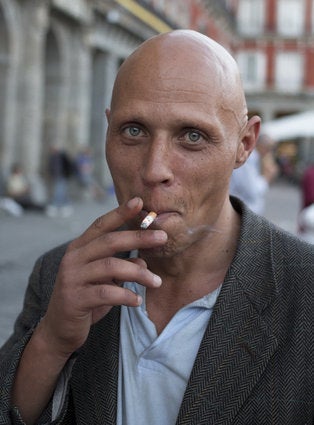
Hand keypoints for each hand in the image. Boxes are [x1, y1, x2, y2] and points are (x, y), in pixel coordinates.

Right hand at [38, 197, 166, 357]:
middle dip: (138, 237)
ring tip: (156, 281)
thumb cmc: (86, 298)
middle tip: (162, 237)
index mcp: (79, 248)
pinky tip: (137, 301)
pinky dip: (125, 295)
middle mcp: (73, 258)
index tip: (139, 202)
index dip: (120, 213)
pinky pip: (106, 293)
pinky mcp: (75, 298)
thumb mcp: (105, 279)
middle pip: (109, 241)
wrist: (60, 328)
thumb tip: (144, 262)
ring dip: (138, 273)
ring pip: (111, 266)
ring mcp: (72, 278)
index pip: (101, 225)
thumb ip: (121, 267)